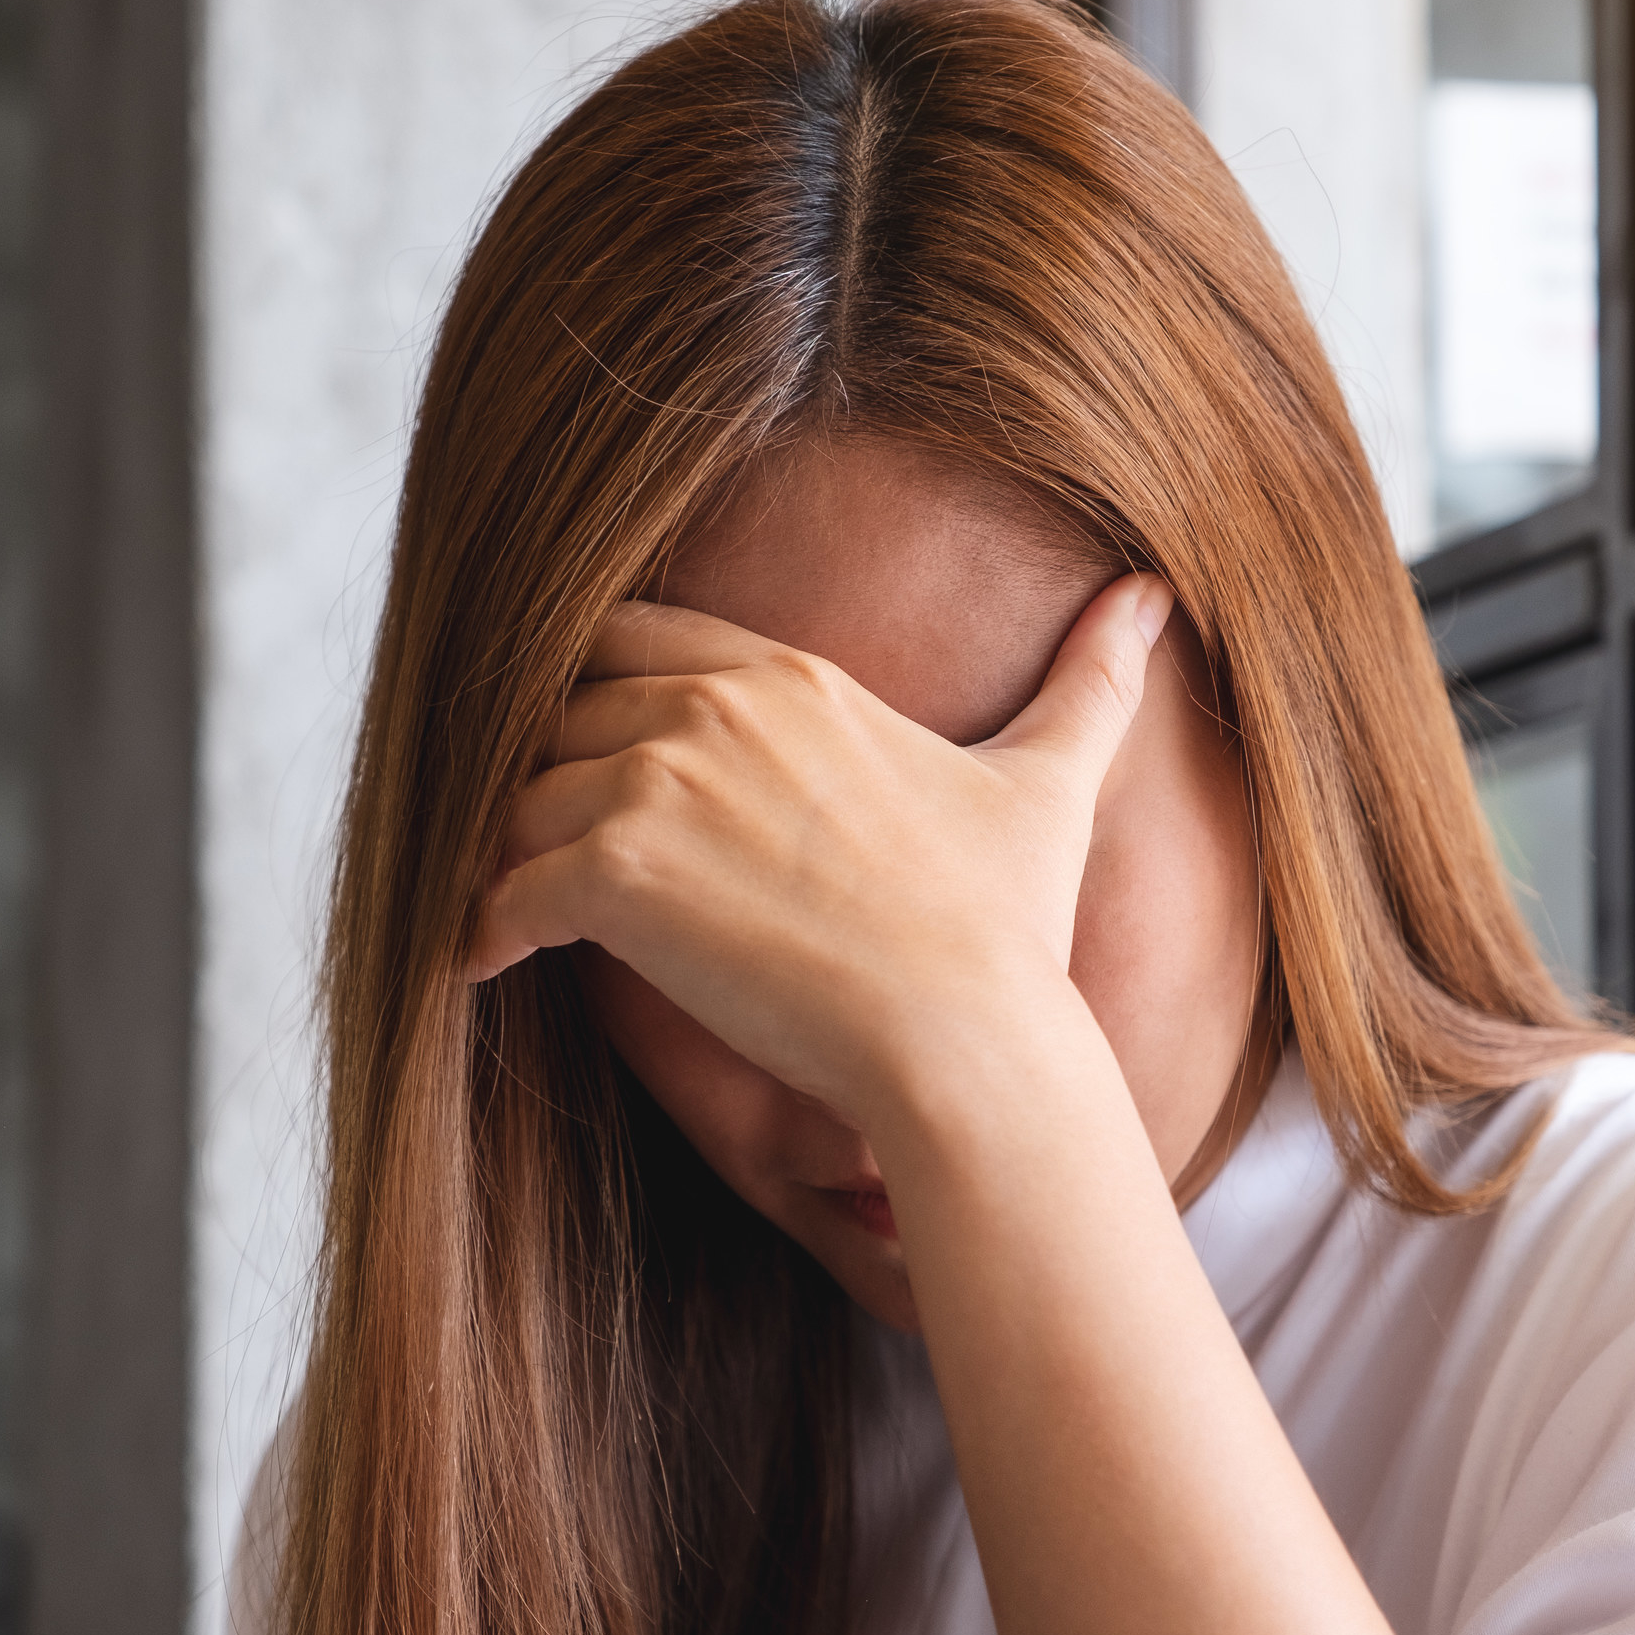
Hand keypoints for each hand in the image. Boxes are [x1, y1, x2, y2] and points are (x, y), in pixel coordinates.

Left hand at [466, 572, 1175, 1126]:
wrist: (967, 1036)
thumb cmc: (1006, 925)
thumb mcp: (1046, 781)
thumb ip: (1090, 681)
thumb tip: (1153, 598)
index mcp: (788, 675)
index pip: (633, 642)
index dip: (596, 697)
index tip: (585, 762)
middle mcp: (711, 708)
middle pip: (560, 712)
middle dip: (540, 775)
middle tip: (527, 842)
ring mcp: (658, 784)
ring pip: (520, 800)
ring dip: (508, 854)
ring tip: (505, 913)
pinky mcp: (616, 872)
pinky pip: (501, 887)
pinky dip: (481, 929)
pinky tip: (485, 964)